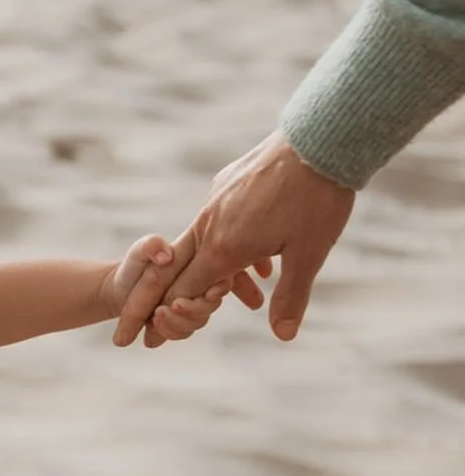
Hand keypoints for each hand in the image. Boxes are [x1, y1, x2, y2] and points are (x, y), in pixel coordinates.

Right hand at [111, 130, 356, 347]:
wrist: (319, 138)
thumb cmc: (316, 200)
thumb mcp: (308, 255)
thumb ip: (290, 297)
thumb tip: (283, 336)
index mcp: (223, 248)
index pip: (183, 291)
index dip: (171, 317)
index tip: (157, 337)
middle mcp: (210, 223)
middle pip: (180, 268)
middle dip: (178, 296)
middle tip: (170, 316)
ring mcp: (216, 199)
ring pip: (203, 243)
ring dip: (220, 270)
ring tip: (257, 286)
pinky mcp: (227, 181)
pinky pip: (218, 220)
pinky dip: (231, 242)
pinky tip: (265, 250)